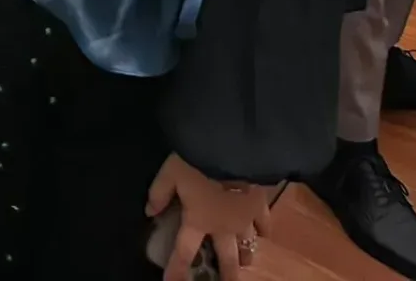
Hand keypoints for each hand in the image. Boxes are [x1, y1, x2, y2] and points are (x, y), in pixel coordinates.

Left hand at [146, 153, 273, 280]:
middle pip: (226, 260)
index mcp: (198, 220)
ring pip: (247, 246)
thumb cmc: (198, 160)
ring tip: (245, 262)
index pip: (184, 252)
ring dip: (245, 256)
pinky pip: (265, 224)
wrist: (233, 147)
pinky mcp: (260, 206)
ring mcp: (245, 219)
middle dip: (226, 276)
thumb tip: (150, 211)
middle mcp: (223, 227)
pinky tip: (265, 234)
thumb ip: (158, 192)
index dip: (178, 271)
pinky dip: (264, 230)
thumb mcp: (170, 172)